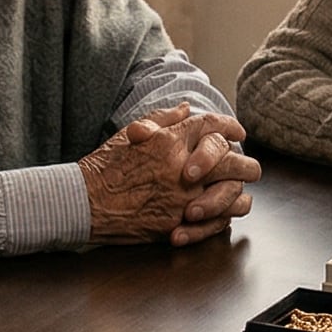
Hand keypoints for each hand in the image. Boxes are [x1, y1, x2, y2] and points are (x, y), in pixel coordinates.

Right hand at [82, 104, 259, 245]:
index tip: (237, 131)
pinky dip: (224, 217)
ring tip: (238, 191)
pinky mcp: (178, 223)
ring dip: (238, 192)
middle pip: (232, 161)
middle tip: (248, 166)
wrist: (83, 202)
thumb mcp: (131, 133)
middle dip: (245, 163)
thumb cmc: (104, 167)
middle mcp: (180, 167)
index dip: (230, 126)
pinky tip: (223, 213)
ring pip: (232, 194)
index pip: (212, 126)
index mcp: (169, 141)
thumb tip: (187, 108)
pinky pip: (216, 222)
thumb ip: (163, 119)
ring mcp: (182, 197)